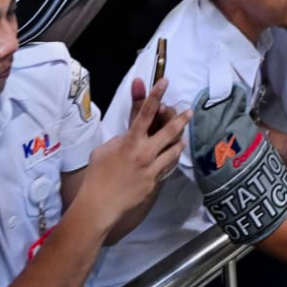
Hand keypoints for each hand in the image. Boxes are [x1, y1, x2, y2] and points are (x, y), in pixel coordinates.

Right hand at [81, 78, 188, 229]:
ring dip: (178, 141)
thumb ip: (121, 138)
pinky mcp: (155, 181)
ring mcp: (152, 168)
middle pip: (170, 131)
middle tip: (189, 111)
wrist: (100, 204)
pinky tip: (170, 156)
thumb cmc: (97, 175)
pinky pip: (168, 166)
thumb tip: (132, 133)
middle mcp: (145, 153)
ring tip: (181, 136)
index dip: (155, 95)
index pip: (145, 113)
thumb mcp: (104, 149)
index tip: (165, 81)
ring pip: (174, 150)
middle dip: (181, 119)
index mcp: (130, 142)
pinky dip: (169, 159)